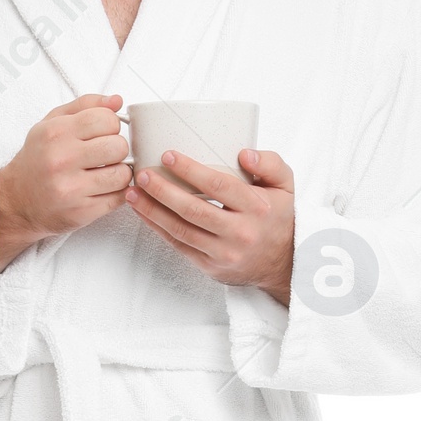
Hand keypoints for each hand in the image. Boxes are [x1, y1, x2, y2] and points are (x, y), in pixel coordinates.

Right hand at [0, 93, 131, 268]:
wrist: (16, 200)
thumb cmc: (37, 159)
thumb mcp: (52, 123)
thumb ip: (85, 106)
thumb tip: (117, 101)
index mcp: (55, 133)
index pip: (106, 119)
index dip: (111, 125)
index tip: (103, 133)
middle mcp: (61, 160)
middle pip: (118, 146)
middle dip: (117, 149)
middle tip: (105, 154)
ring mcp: (71, 189)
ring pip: (122, 175)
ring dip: (119, 173)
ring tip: (105, 172)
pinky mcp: (80, 212)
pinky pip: (118, 198)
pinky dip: (115, 192)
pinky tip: (102, 188)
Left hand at [127, 147, 294, 304]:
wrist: (284, 263)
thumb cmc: (279, 217)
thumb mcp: (286, 186)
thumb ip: (270, 163)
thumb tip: (243, 153)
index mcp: (257, 208)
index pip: (219, 186)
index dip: (191, 170)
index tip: (169, 155)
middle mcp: (240, 233)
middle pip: (194, 210)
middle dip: (163, 191)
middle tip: (143, 174)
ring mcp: (224, 253)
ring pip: (181, 230)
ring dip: (153, 211)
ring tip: (133, 193)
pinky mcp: (211, 266)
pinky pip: (179, 246)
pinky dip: (158, 228)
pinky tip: (144, 213)